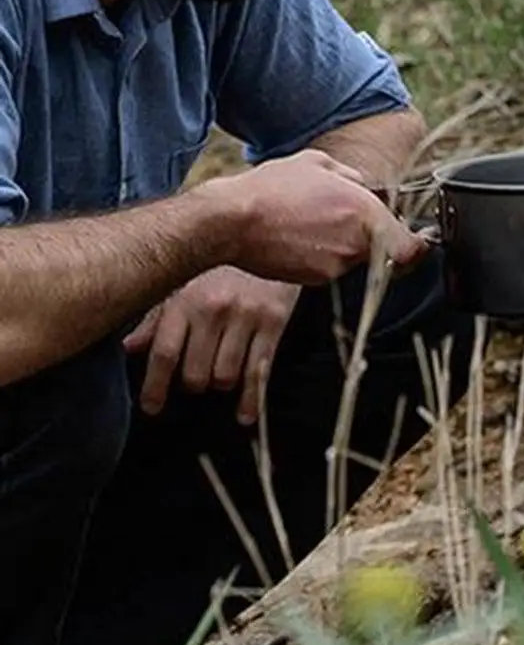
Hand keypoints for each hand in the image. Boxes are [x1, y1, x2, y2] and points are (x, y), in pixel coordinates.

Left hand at [123, 266, 300, 423]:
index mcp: (185, 300)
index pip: (164, 352)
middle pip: (195, 372)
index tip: (152, 408)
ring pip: (226, 376)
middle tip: (195, 380)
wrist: (267, 228)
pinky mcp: (274, 322)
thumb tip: (129, 348)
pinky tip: (245, 415)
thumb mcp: (184, 282)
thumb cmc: (221, 261)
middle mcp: (213, 309)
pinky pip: (260, 370)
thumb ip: (156, 318)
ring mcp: (245, 317)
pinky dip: (252, 400)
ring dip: (221, 383)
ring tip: (221, 376)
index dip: (155, 386)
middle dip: (194, 383)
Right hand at [222, 149, 429, 283]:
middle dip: (373, 242)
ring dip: (343, 248)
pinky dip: (321, 257)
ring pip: (354, 260)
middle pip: (383, 254)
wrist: (233, 222)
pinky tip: (299, 239)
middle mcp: (357, 243)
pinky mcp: (317, 280)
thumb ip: (349, 175)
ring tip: (312, 226)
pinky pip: (331, 269)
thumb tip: (362, 184)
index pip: (410, 247)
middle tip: (346, 226)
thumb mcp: (315, 164)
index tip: (419, 244)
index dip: (418, 248)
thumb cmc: (272, 189)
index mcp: (365, 212)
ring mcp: (338, 265)